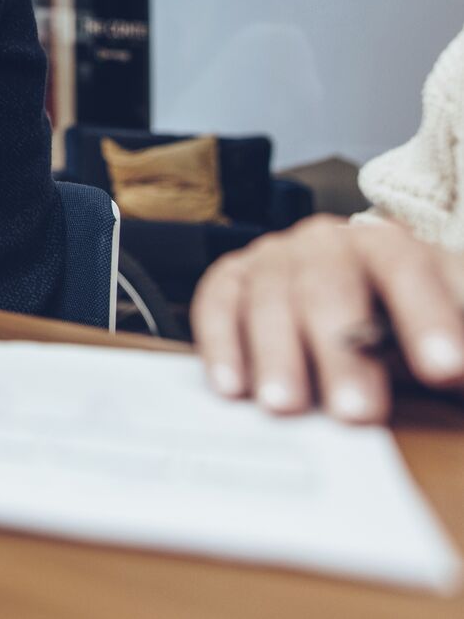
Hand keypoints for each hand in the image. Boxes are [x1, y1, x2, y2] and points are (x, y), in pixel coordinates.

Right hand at [192, 214, 463, 422]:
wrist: (357, 296)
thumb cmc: (404, 324)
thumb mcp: (448, 330)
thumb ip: (458, 353)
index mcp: (389, 247)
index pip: (406, 271)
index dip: (425, 317)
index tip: (446, 371)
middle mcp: (326, 243)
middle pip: (328, 287)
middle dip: (342, 351)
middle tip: (357, 412)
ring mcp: (273, 258)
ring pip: (269, 297)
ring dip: (277, 354)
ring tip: (287, 407)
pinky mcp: (232, 279)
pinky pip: (217, 304)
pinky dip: (222, 344)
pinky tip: (232, 386)